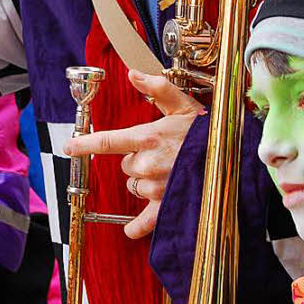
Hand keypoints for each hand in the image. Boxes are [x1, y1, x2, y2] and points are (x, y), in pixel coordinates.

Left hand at [65, 70, 203, 238]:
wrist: (234, 158)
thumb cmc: (208, 131)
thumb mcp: (184, 104)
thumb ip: (157, 88)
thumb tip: (133, 74)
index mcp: (148, 137)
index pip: (107, 141)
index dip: (84, 144)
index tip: (69, 147)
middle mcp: (147, 164)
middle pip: (126, 166)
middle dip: (137, 161)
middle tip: (161, 154)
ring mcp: (156, 188)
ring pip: (135, 188)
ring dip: (145, 183)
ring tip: (168, 173)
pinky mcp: (166, 207)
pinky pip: (143, 223)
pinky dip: (136, 227)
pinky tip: (132, 230)